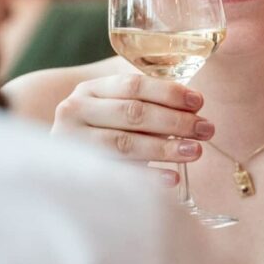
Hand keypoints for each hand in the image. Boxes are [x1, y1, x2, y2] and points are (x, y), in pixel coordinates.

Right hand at [51, 70, 214, 169]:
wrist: (57, 163)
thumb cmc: (101, 131)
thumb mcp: (113, 108)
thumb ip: (144, 101)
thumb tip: (194, 105)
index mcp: (90, 89)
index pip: (133, 85)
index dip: (169, 93)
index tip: (199, 102)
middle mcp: (76, 111)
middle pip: (132, 113)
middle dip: (174, 121)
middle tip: (206, 129)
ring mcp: (73, 142)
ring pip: (125, 143)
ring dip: (165, 148)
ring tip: (196, 151)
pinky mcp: (77, 172)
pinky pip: (117, 173)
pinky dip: (147, 176)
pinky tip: (172, 178)